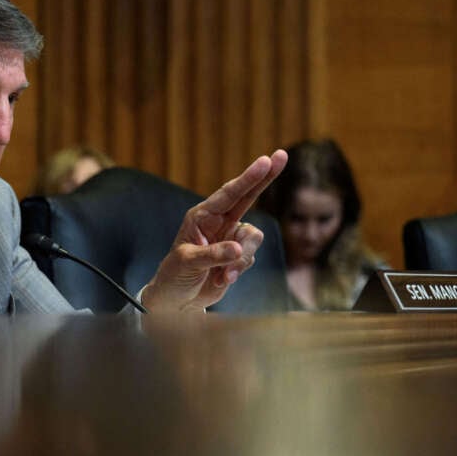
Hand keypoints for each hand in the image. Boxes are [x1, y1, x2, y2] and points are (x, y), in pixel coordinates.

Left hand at [141, 150, 287, 312]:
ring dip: (241, 258)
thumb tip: (238, 249)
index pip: (228, 194)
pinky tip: (221, 280)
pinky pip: (249, 257)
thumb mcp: (188, 263)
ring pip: (252, 238)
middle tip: (281, 155)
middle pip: (248, 196)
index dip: (248, 178)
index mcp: (201, 216)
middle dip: (264, 178)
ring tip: (222, 275)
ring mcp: (230, 238)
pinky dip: (237, 270)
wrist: (177, 300)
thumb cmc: (174, 275)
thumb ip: (213, 255)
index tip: (264, 161)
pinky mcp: (238, 256)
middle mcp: (218, 222)